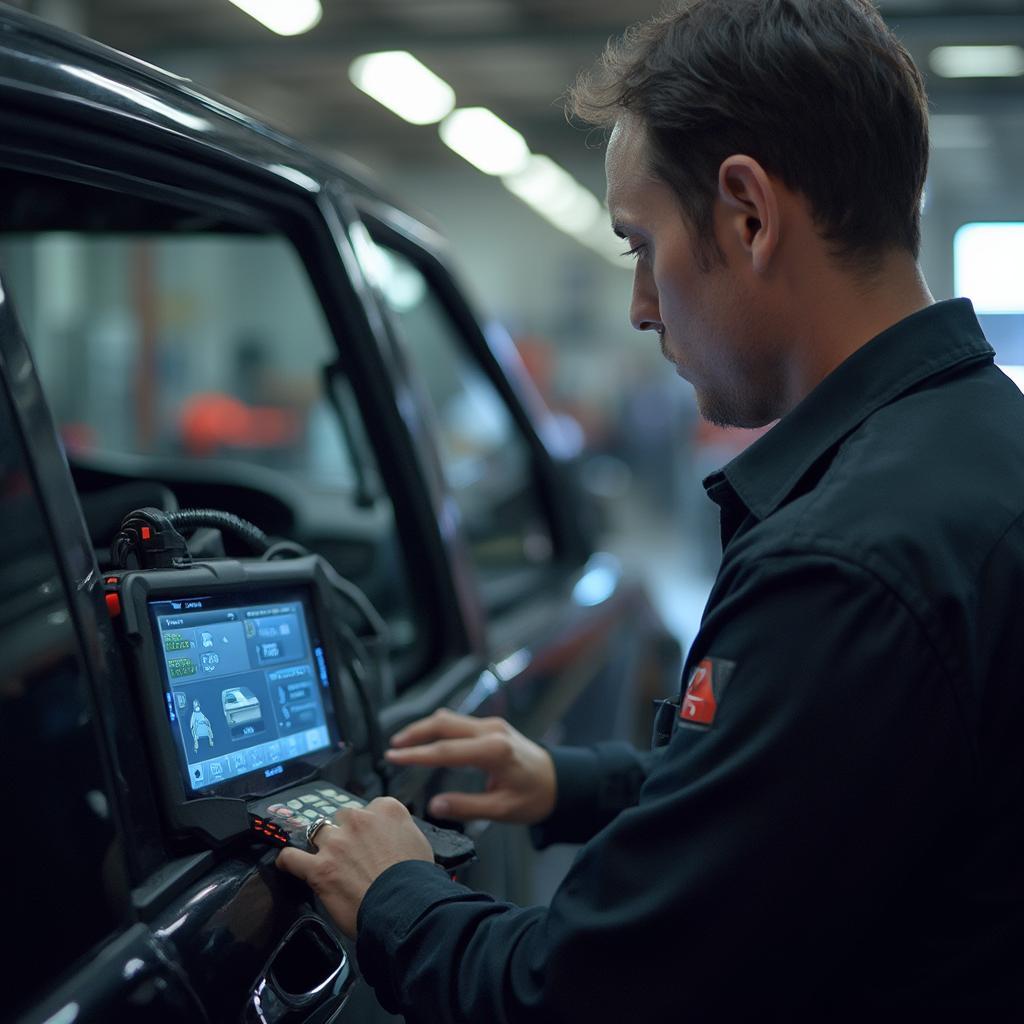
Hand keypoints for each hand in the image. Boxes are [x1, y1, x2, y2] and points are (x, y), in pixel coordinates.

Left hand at [276, 797, 431, 936]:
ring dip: (322, 846)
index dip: (370, 826)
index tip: (371, 839)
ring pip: (318, 832)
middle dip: (346, 832)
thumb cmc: (417, 880)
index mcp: (387, 809)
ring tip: (326, 860)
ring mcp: (337, 842)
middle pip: (342, 817)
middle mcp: (359, 819)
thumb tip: (392, 834)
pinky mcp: (319, 868)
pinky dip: (288, 860)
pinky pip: (292, 857)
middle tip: (353, 854)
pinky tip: (289, 863)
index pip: (371, 807)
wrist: (406, 908)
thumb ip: (401, 829)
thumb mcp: (419, 842)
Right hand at [385, 709, 555, 825]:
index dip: (416, 755)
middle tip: (392, 747)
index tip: (394, 757)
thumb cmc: (536, 796)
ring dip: (425, 728)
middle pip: (443, 723)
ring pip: (450, 719)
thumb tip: (436, 806)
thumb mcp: (502, 809)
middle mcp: (491, 731)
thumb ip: (467, 807)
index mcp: (494, 750)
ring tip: (403, 742)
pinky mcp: (492, 727)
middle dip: (415, 733)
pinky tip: (427, 739)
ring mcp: (492, 725)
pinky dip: (439, 729)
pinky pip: (459, 722)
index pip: (446, 750)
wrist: (560, 781)